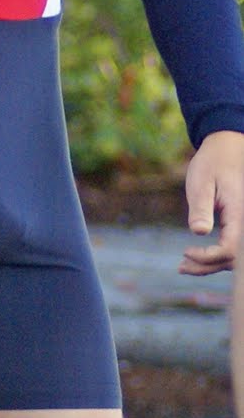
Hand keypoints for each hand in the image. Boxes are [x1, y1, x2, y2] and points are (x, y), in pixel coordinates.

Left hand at [178, 128, 243, 274]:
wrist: (227, 150)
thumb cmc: (212, 164)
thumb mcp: (201, 182)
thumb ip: (201, 207)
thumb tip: (198, 231)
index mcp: (239, 214)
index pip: (230, 250)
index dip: (208, 257)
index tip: (186, 251)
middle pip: (233, 259)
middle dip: (207, 266)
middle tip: (180, 266)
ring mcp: (243, 224)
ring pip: (235, 258)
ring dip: (211, 265)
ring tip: (183, 266)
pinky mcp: (239, 224)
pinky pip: (233, 248)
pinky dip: (216, 257)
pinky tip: (196, 257)